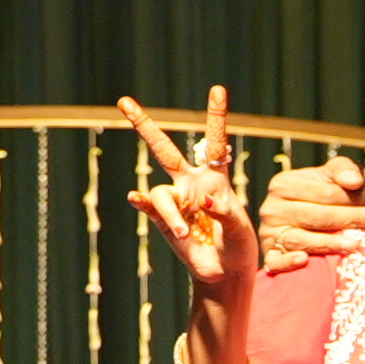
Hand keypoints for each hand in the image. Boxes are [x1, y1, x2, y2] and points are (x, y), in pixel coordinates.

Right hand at [124, 87, 257, 305]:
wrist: (225, 274)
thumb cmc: (239, 247)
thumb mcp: (240, 230)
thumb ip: (225, 213)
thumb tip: (204, 202)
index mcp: (215, 179)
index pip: (214, 142)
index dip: (215, 116)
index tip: (218, 89)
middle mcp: (191, 184)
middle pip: (164, 150)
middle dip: (144, 126)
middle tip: (124, 102)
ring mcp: (175, 201)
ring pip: (160, 193)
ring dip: (173, 214)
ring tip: (184, 235)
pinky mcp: (162, 220)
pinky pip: (148, 206)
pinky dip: (142, 202)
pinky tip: (134, 198)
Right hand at [257, 151, 364, 265]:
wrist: (289, 219)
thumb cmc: (315, 196)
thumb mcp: (326, 177)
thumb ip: (342, 171)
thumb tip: (355, 181)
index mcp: (285, 184)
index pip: (324, 192)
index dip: (353, 197)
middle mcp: (273, 208)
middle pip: (316, 215)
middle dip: (350, 218)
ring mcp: (270, 233)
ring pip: (300, 239)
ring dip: (328, 243)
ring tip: (355, 245)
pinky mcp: (269, 255)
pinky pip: (276, 261)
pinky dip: (288, 262)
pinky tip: (304, 260)